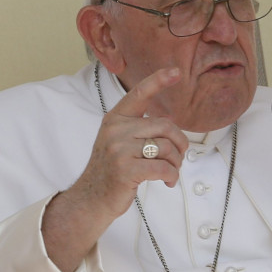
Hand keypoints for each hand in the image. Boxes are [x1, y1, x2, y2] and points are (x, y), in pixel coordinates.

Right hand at [42, 67, 189, 271]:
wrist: (91, 199)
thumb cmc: (111, 171)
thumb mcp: (118, 142)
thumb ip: (138, 129)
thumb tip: (172, 125)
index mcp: (115, 119)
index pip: (139, 93)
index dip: (159, 80)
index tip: (176, 72)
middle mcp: (116, 130)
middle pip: (166, 126)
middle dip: (180, 144)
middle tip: (178, 158)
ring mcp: (119, 149)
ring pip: (167, 148)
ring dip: (176, 163)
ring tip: (170, 172)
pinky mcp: (126, 169)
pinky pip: (163, 167)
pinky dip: (171, 176)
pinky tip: (167, 182)